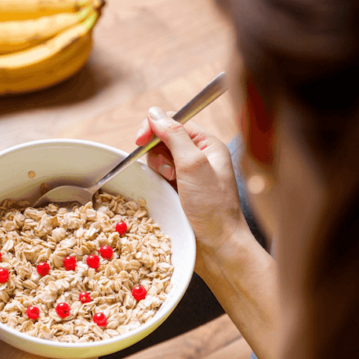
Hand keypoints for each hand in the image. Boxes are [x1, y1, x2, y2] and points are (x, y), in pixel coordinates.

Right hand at [136, 107, 248, 270]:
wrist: (218, 245)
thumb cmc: (212, 206)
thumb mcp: (193, 165)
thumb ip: (173, 135)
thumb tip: (154, 112)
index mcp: (208, 145)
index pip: (176, 122)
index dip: (155, 127)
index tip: (140, 140)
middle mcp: (199, 157)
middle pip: (163, 139)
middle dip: (157, 152)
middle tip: (167, 171)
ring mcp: (188, 174)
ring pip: (158, 158)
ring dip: (157, 169)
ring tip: (170, 183)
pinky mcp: (178, 190)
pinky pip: (158, 176)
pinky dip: (156, 181)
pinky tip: (165, 191)